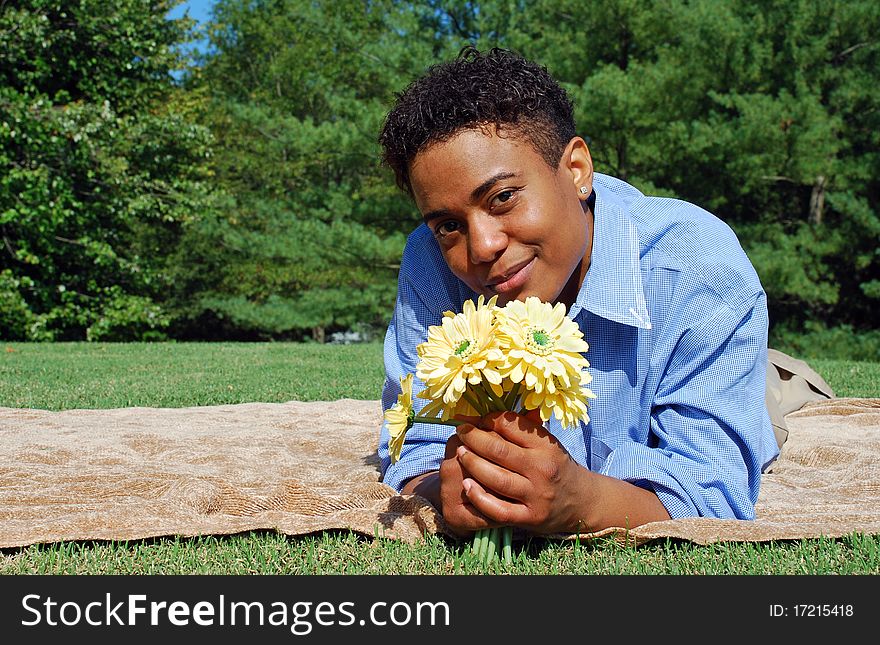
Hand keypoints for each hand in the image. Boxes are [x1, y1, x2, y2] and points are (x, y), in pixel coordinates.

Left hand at [452, 410, 591, 534]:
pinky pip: (498, 509)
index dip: (486, 419)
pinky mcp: (529, 518)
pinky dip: (479, 497)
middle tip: (461, 432)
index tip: (472, 418)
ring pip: (496, 478)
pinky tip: (466, 485)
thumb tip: (486, 414)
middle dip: (473, 438)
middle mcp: (542, 470)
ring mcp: (535, 495)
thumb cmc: (556, 467)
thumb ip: (520, 429)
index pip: (510, 425)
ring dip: (472, 464)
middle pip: (499, 451)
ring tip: (459, 453)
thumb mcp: (547, 443)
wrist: (582, 502)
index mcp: (546, 446)